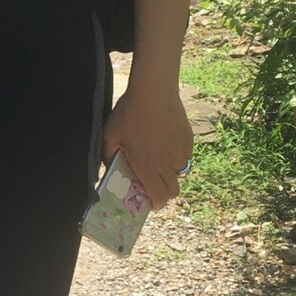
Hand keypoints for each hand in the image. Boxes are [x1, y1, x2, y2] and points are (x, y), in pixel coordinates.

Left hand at [101, 85, 192, 211]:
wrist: (154, 91)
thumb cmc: (129, 114)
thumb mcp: (109, 135)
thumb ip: (107, 156)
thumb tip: (107, 168)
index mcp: (148, 166)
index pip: (160, 197)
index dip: (156, 204)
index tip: (150, 201)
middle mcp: (167, 163)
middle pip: (174, 191)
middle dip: (164, 192)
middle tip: (154, 183)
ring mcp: (180, 152)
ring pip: (179, 172)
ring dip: (170, 172)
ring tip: (158, 158)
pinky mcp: (188, 140)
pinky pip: (184, 155)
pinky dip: (177, 155)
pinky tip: (166, 141)